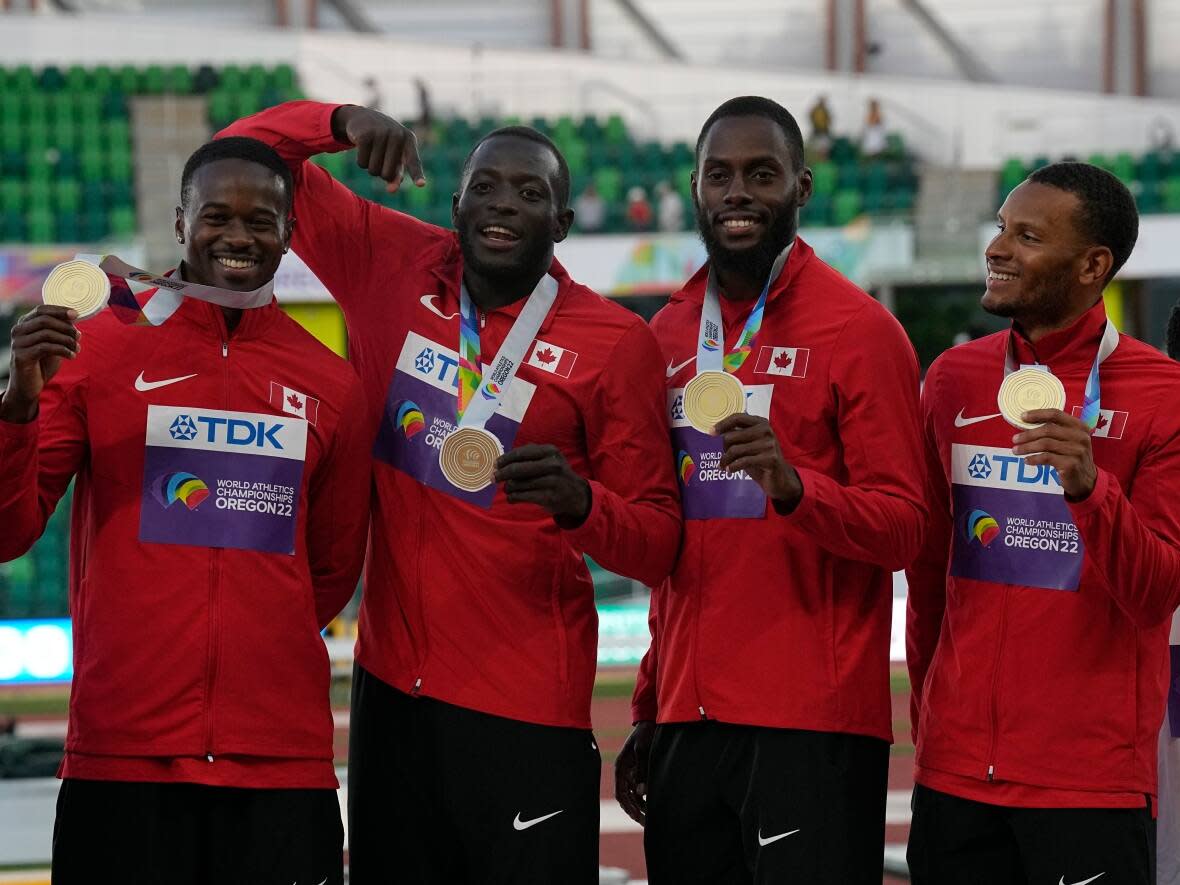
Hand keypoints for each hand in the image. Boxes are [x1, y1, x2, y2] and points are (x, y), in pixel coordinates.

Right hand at [1, 305, 79, 422]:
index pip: (42, 310)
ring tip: (77, 348)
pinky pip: (45, 348)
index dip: (60, 310)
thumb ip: (60, 331)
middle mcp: (18, 331)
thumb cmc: (42, 363)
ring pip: (46, 334)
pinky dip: (63, 350)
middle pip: (45, 320)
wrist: (30, 385)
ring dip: (67, 340)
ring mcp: (18, 343)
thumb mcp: (53, 343)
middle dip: (66, 327)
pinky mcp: (21, 356)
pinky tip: (72, 356)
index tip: (76, 314)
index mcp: (25, 324)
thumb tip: (74, 318)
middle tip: (79, 336)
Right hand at [330, 105, 424, 192]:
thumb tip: (392, 190)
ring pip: (373, 170)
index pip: (414, 162)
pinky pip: (362, 163)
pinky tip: (362, 147)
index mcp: (409, 140)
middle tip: (380, 158)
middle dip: (381, 173)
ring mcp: (381, 133)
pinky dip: (360, 161)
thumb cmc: (384, 141)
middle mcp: (397, 135)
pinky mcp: (364, 135)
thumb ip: (397, 174)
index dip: (417, 174)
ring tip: (372, 151)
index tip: (421, 185)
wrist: (363, 117)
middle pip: (387, 174)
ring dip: (370, 167)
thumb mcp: (395, 155)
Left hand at [494, 444, 590, 526]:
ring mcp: (551, 481)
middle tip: (493, 478)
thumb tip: (502, 461)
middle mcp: (552, 465)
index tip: (495, 465)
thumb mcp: (550, 457)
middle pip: (516, 469)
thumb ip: (529, 455)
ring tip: (508, 489)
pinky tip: (512, 498)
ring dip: (508, 487)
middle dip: (501, 474)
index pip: (520, 453)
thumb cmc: (557, 474)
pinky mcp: (548, 497)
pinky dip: (512, 497)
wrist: (576, 494)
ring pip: (517, 484)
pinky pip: (521, 496)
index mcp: (550, 451)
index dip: (504, 459)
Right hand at [614, 721, 654, 825]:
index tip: (636, 817)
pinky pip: (639, 789)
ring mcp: (631, 771)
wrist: (650, 722)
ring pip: (633, 795)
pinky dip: (644, 799)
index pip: (620, 793)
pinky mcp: (638, 770)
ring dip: (639, 807)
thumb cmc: (645, 734)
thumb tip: (640, 793)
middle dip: (634, 811)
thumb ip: (641, 771)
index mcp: (621, 767)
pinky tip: (651, 807)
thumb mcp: (643, 750)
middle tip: (644, 823)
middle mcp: (624, 772)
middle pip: (626, 797)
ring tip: (648, 819)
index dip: (628, 806)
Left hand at [715, 413, 802, 509]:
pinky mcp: (770, 459)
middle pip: (732, 436)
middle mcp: (766, 430)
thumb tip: (716, 431)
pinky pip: (743, 461)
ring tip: (723, 466)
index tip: (710, 432)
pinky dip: (733, 467)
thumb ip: (737, 435)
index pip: (737, 417)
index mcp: (761, 422)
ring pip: (735, 450)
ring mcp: (769, 444)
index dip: (722, 424)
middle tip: (724, 458)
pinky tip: (729, 470)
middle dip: (724, 449)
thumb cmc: (761, 458)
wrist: (779, 478)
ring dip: (725, 460)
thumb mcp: (749, 444)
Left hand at [1011, 409, 1097, 500]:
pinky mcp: (1071, 464)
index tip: (1022, 416)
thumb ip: (1055, 432)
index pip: (1056, 414)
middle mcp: (1080, 437)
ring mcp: (1077, 450)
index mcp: (1079, 426)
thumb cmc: (1072, 457)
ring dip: (1027, 447)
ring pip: (1045, 444)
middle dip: (1028, 434)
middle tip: (1014, 439)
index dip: (1037, 414)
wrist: (1086, 479)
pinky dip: (1034, 458)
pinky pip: (1047, 458)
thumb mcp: (1069, 441)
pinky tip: (1027, 460)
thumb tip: (1026, 424)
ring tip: (1015, 450)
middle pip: (1048, 430)